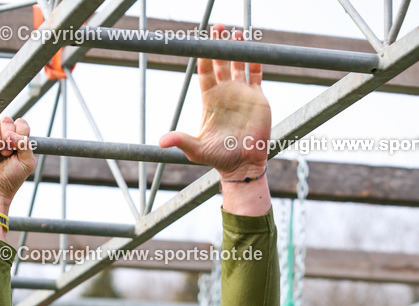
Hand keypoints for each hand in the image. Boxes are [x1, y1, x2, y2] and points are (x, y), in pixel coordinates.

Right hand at [0, 116, 35, 215]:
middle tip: (4, 152)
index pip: (21, 124)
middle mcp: (4, 137)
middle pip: (7, 120)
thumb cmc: (10, 179)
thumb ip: (27, 144)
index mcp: (17, 141)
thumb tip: (11, 133)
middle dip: (7, 135)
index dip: (19, 133)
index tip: (15, 148)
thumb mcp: (27, 163)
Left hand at [159, 25, 270, 179]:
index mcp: (210, 100)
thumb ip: (180, 141)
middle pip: (221, 63)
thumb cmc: (219, 158)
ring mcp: (242, 94)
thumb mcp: (196, 149)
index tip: (201, 42)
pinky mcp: (257, 98)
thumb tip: (161, 141)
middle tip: (217, 28)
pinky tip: (253, 48)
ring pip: (239, 65)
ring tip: (235, 32)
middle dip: (219, 46)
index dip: (203, 57)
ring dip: (237, 49)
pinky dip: (255, 61)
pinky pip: (256, 75)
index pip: (205, 73)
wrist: (243, 165)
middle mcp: (225, 93)